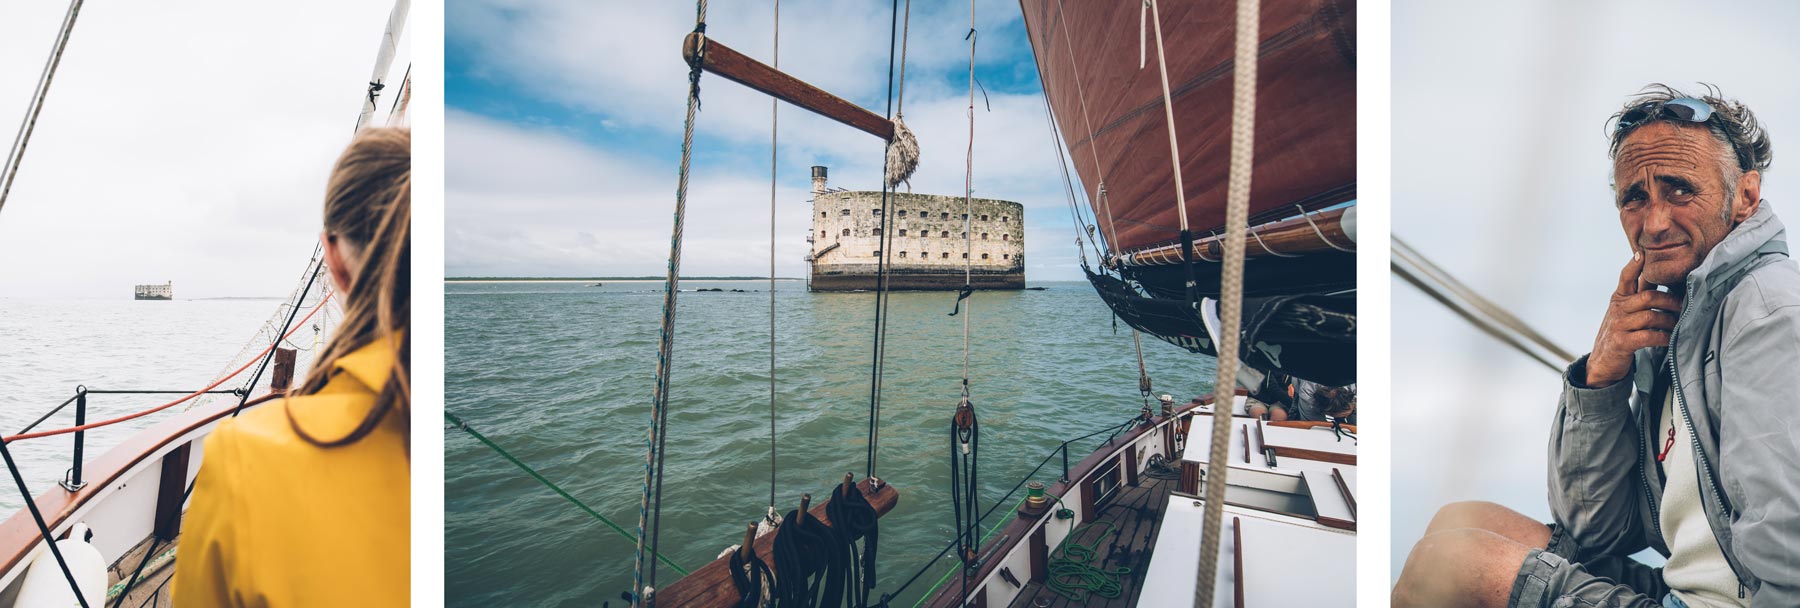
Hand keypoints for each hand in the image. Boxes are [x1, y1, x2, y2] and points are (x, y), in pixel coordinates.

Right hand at [1586, 251, 1681, 386]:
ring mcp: (1618, 325)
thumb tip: (1661, 275)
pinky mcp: (1622, 342)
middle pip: (1648, 297)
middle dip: (1671, 301)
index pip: (1625, 277)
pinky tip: (1670, 339)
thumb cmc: (1621, 332)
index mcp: (1618, 298)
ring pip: (1651, 317)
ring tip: (1680, 325)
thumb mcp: (1625, 311)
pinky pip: (1649, 336)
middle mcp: (1617, 309)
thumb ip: (1640, 294)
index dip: (1634, 266)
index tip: (1642, 254)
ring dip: (1670, 322)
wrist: (1603, 361)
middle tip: (1685, 306)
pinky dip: (1664, 337)